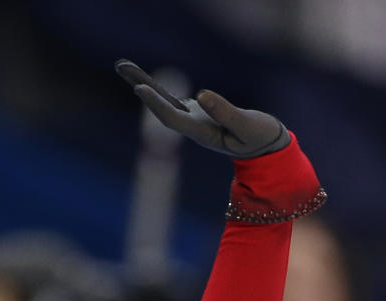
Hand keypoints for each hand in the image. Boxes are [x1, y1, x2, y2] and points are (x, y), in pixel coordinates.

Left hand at [115, 60, 288, 158]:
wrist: (265, 149)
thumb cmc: (260, 138)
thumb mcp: (247, 125)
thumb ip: (226, 112)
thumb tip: (201, 95)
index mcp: (203, 133)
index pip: (173, 119)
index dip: (155, 104)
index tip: (139, 88)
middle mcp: (193, 128)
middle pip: (161, 108)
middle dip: (141, 86)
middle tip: (120, 66)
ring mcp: (194, 121)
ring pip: (164, 102)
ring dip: (144, 85)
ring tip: (123, 66)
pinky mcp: (199, 114)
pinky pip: (173, 101)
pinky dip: (158, 90)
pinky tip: (142, 80)